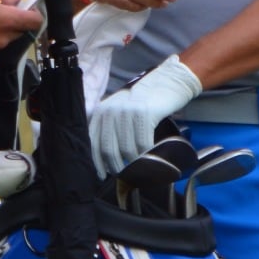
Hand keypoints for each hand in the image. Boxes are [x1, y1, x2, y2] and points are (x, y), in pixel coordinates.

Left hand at [89, 54, 200, 176]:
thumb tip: (107, 160)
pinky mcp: (144, 114)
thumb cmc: (142, 103)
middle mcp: (110, 111)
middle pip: (109, 149)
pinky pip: (143, 144)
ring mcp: (127, 112)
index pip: (94, 142)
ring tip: (140, 167)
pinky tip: (150, 156)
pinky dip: (147, 155)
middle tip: (125, 174)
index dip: (97, 162)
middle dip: (116, 166)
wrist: (165, 84)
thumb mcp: (120, 112)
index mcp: (101, 112)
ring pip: (127, 150)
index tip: (103, 175)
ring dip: (134, 163)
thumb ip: (111, 129)